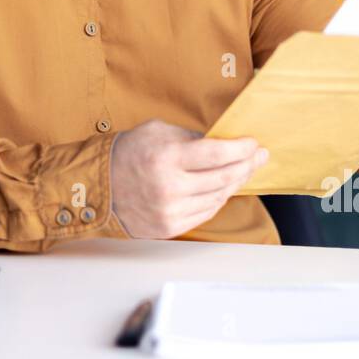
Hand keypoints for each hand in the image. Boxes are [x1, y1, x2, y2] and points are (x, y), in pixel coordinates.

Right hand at [110, 119, 268, 238]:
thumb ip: (191, 137)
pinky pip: (206, 212)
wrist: (99, 187)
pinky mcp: (169, 227)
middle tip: (259, 156)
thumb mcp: (158, 131)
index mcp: (166, 158)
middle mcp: (170, 188)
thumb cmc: (129, 153)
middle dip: (247, 165)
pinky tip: (225, 188)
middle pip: (223, 178)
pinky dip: (219, 199)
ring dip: (236, 183)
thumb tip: (224, 142)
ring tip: (245, 170)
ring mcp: (170, 212)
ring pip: (218, 197)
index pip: (217, 154)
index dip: (241, 149)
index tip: (253, 144)